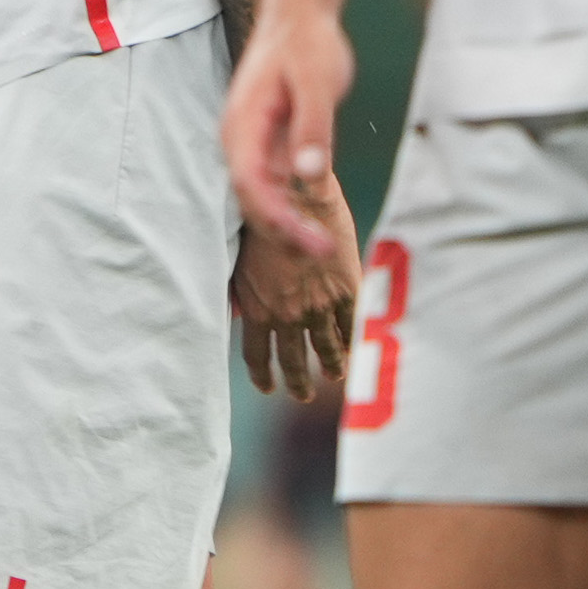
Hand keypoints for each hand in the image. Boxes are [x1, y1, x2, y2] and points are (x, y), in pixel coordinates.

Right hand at [222, 0, 359, 233]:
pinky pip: (273, 185)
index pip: (250, 184)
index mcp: (243, 125)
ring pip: (262, 196)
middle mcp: (240, 139)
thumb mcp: (317, 81)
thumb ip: (313, 129)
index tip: (310, 238)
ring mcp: (253, 143)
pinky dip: (292, 208)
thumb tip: (308, 177)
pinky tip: (314, 223)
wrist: (298, 16)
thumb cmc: (306, 43)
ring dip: (288, 224)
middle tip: (324, 252)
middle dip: (284, 231)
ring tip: (322, 247)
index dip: (277, 217)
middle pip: (252, 199)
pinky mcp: (269, 144)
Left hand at [230, 158, 361, 398]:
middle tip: (300, 394)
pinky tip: (352, 352)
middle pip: (291, 359)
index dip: (262, 373)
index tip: (266, 386)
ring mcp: (318, 305)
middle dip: (297, 380)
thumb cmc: (257, 220)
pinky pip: (349, 326)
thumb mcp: (237, 260)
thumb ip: (240, 290)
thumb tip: (234, 310)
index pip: (256, 353)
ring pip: (324, 349)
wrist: (295, 194)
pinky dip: (350, 343)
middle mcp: (287, 314)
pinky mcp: (345, 290)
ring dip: (329, 367)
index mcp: (258, 307)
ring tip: (333, 377)